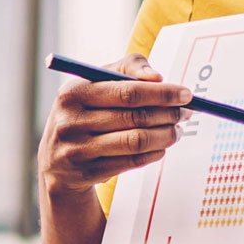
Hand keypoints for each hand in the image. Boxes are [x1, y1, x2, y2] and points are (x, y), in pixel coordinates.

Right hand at [38, 54, 188, 197]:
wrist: (56, 161)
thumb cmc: (85, 113)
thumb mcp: (96, 85)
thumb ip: (127, 70)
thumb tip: (157, 78)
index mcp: (73, 92)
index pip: (126, 91)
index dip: (161, 93)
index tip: (186, 94)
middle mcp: (70, 121)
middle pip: (134, 116)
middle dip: (168, 114)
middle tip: (187, 113)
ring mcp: (76, 150)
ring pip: (135, 141)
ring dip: (165, 136)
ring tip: (176, 131)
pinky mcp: (85, 173)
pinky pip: (130, 163)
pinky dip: (153, 154)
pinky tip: (162, 147)